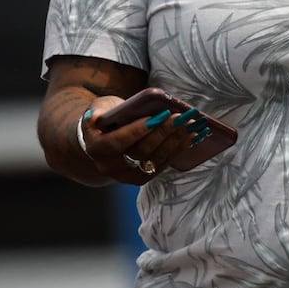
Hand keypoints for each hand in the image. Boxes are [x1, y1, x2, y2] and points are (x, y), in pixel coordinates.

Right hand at [76, 101, 199, 183]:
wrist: (101, 143)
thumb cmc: (103, 121)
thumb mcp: (99, 109)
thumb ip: (102, 110)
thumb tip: (109, 113)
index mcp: (96, 148)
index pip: (118, 141)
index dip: (140, 130)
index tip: (161, 115)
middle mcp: (109, 166)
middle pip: (141, 151)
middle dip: (164, 132)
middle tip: (182, 117)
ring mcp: (126, 175)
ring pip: (155, 159)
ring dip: (176, 141)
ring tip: (192, 124)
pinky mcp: (141, 178)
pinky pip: (162, 164)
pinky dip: (178, 148)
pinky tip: (192, 135)